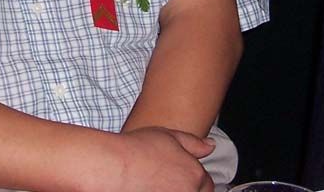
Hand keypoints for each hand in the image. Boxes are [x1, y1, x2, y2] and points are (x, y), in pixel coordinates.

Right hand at [93, 127, 213, 191]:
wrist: (113, 167)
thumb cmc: (137, 149)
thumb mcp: (168, 136)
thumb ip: (193, 143)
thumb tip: (211, 146)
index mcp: (195, 175)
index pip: (207, 184)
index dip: (194, 179)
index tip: (180, 177)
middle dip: (186, 187)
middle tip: (166, 181)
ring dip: (174, 190)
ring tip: (155, 185)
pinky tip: (147, 188)